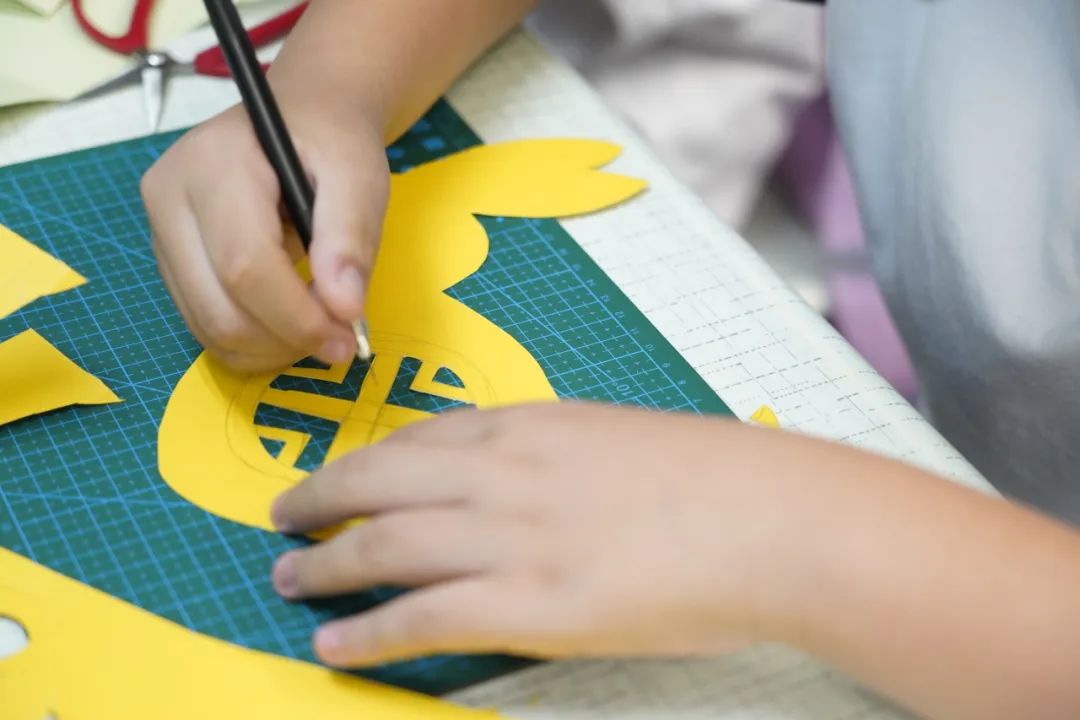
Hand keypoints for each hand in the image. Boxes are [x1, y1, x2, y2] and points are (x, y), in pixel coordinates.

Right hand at [141, 103, 388, 371]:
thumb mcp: (359, 175)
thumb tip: (345, 308)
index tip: (346, 341)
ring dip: (270, 348)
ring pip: (208, 327)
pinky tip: (290, 323)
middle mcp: (169, 198)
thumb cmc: (331, 142)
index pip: (245, 266)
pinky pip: (204, 324)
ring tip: (319, 327)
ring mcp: (161, 232)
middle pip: (219, 307)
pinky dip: (252, 342)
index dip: (297, 317)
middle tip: (340, 342)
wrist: (302, 118)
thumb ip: (352, 236)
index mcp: (212, 164)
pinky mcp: (169, 260)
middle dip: (284, 340)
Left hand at [269, 403, 810, 667]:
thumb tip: (536, 484)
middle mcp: (502, 472)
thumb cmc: (717, 477)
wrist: (769, 519)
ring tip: (288, 579)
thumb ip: (564, 456)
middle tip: (282, 516)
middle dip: (321, 499)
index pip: (421, 435)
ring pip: (383, 546)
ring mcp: (509, 537)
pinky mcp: (527, 606)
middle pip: (380, 480)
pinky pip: (420, 618)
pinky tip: (332, 645)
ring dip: (324, 565)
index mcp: (532, 424)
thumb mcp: (624, 439)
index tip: (342, 474)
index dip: (366, 459)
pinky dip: (365, 633)